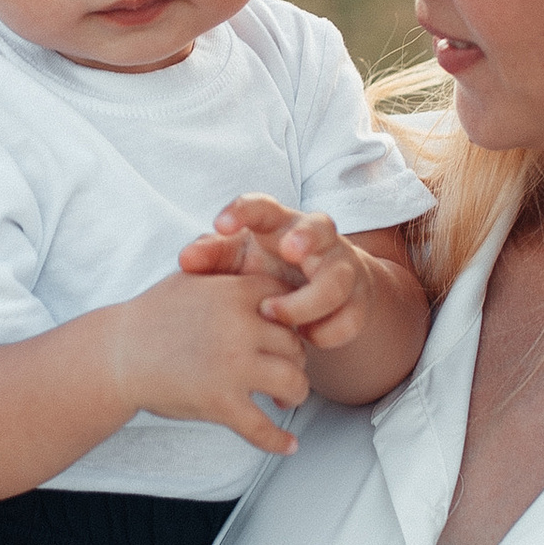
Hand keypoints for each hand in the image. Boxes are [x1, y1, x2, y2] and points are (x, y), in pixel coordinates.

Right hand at [105, 265, 309, 456]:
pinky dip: (278, 440)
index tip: (284, 335)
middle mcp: (240, 327)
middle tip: (283, 370)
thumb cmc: (152, 317)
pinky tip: (289, 445)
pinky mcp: (220, 403)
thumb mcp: (191, 279)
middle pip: (296, 345)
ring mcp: (232, 367)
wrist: (117, 354)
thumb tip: (263, 280)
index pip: (290, 304)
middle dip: (294, 360)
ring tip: (285, 399)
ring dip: (294, 394)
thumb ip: (230, 276)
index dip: (292, 321)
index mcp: (235, 293)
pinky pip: (262, 427)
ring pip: (294, 383)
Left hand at [181, 197, 383, 357]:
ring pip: (336, 280)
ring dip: (305, 300)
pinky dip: (327, 331)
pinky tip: (306, 338)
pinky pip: (351, 318)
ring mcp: (343, 269)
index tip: (221, 224)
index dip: (245, 211)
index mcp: (280, 224)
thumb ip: (212, 256)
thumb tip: (185, 259)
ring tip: (272, 314)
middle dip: (307, 238)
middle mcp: (317, 240)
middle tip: (289, 250)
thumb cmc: (267, 269)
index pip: (264, 207)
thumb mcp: (238, 260)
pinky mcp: (358, 302)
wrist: (320, 293)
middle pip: (320, 228)